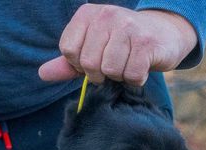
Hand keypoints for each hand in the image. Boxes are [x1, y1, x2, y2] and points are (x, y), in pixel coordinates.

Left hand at [38, 6, 196, 85]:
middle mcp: (107, 14)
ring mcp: (128, 26)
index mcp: (87, 14)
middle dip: (99, 73)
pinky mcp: (147, 42)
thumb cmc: (121, 45)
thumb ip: (67, 63)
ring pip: (110, 70)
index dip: (79, 65)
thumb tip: (42, 74)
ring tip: (127, 64)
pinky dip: (135, 79)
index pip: (68, 50)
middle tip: (112, 65)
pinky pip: (131, 74)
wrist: (163, 34)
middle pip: (88, 63)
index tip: (94, 59)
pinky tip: (140, 67)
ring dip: (119, 76)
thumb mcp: (91, 50)